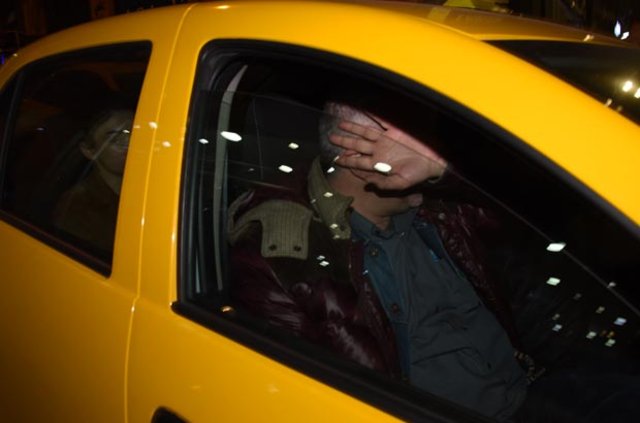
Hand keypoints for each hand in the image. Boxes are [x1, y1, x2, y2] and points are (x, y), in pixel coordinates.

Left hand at [329, 118, 446, 190]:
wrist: (433, 161)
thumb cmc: (418, 173)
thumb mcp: (401, 184)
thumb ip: (384, 185)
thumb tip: (368, 184)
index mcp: (379, 164)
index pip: (358, 162)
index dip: (347, 161)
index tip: (335, 160)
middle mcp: (380, 151)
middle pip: (357, 146)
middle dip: (344, 142)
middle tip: (331, 138)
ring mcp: (386, 140)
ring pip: (365, 133)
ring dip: (353, 128)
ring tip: (340, 124)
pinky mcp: (395, 131)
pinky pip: (382, 122)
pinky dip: (373, 116)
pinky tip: (363, 111)